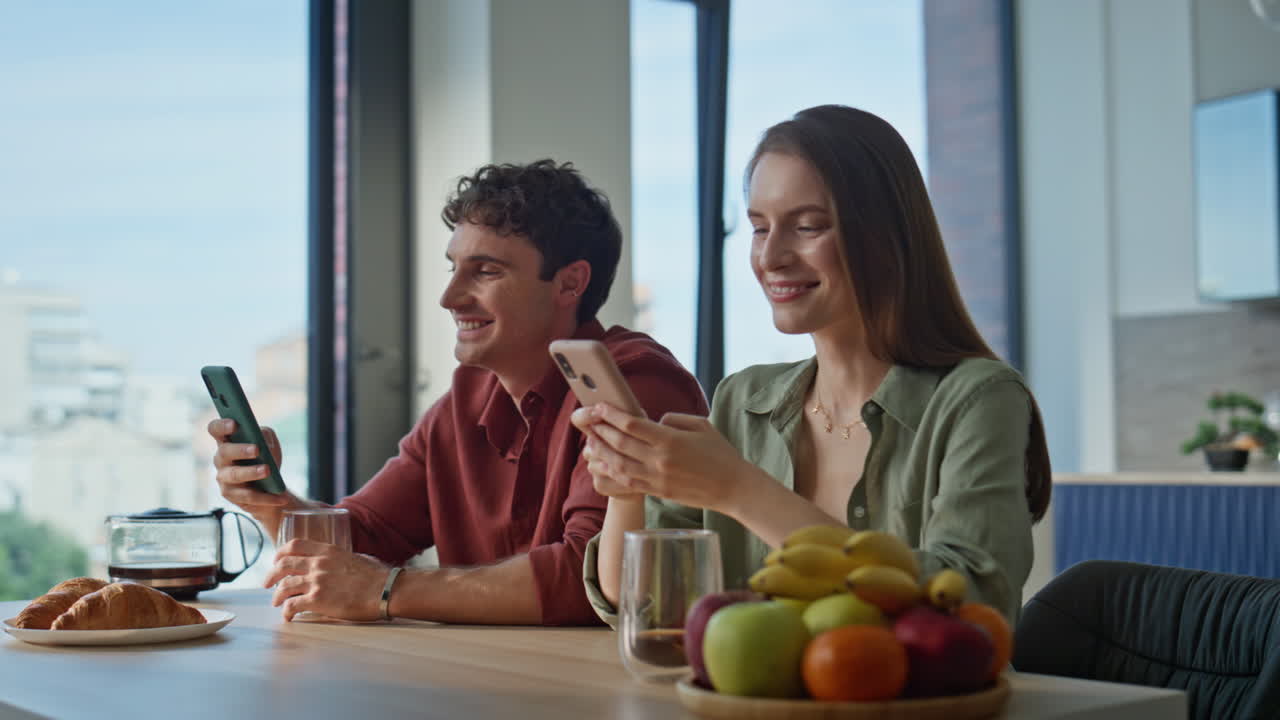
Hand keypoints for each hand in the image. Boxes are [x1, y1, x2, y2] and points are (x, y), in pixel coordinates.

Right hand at [208, 419, 298, 529]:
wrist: (271, 486)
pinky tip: (280, 497)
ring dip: (251, 473)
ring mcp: (224, 477)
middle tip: (257, 449)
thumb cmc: (265, 459)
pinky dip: (266, 497)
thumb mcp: (269, 442)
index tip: (234, 423)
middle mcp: (221, 458)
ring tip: (267, 470)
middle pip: (224, 452)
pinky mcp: (231, 495)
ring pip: (235, 475)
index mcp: (227, 441)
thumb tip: (261, 438)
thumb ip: (264, 435)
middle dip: (240, 450)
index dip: (221, 426)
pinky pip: (248, 496)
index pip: (215, 429)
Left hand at [264, 539, 390, 621]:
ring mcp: (316, 581)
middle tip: (267, 584)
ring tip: (277, 603)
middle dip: (271, 575)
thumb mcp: (355, 557)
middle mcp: (318, 563)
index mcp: (327, 550)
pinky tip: (289, 616)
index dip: (280, 553)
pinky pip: (292, 605)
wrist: (386, 590)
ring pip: (284, 586)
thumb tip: (335, 565)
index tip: (276, 561)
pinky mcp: (317, 600)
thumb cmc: (377, 575)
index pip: (294, 545)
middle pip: (283, 565)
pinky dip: (287, 612)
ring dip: (277, 596)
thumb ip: (338, 559)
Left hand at [573, 403, 762, 513]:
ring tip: (591, 442)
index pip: (632, 425)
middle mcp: (659, 460)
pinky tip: (604, 463)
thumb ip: (673, 419)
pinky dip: (612, 471)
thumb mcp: (700, 425)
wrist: (733, 488)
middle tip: (588, 421)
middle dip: (601, 431)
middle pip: (620, 444)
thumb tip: (653, 421)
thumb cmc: (720, 453)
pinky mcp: (657, 492)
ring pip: (619, 465)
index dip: (612, 415)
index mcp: (670, 440)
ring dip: (601, 452)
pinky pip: (627, 481)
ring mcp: (657, 479)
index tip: (600, 407)